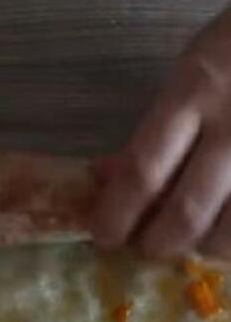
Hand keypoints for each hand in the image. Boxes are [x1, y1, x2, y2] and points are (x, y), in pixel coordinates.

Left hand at [91, 5, 230, 259]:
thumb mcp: (189, 73)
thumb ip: (151, 129)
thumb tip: (104, 178)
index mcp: (194, 91)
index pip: (142, 171)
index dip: (117, 214)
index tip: (103, 236)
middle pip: (187, 210)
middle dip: (159, 243)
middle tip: (147, 247)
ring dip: (205, 246)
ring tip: (194, 242)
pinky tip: (226, 232)